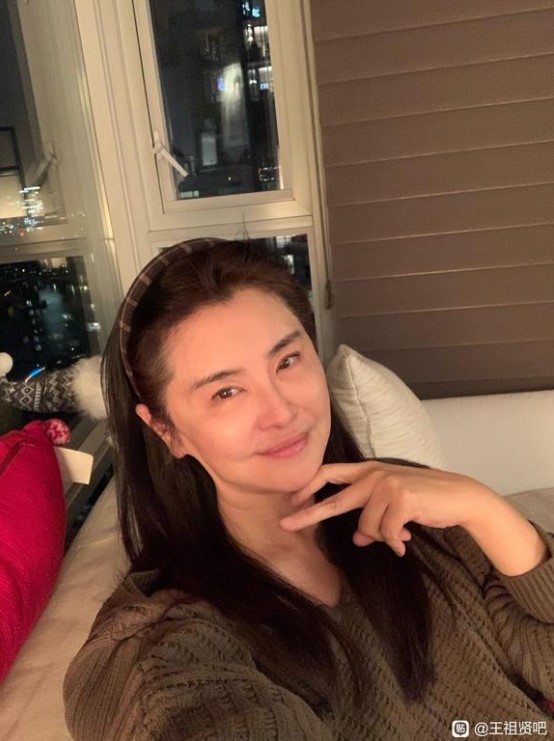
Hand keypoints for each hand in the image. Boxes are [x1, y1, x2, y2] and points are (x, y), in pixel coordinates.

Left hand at [280, 461, 497, 555]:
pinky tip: (407, 540)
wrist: (460, 496)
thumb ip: (372, 518)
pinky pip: (387, 533)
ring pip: (367, 526)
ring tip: (399, 535)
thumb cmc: (425, 501)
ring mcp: (387, 484)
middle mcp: (374, 474)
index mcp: (369, 471)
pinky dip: (396, 541)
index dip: (309, 486)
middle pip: (335, 498)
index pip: (330, 473)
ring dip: (382, 537)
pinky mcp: (401, 498)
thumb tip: (358, 539)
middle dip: (309, 514)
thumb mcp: (394, 506)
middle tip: (286, 525)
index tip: (292, 501)